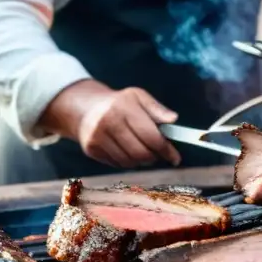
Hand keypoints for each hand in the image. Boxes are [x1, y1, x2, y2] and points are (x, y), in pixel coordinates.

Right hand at [42, 80, 181, 168]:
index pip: (151, 136)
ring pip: (129, 162)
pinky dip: (128, 162)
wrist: (87, 108)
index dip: (166, 149)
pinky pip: (117, 164)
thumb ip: (157, 109)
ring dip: (142, 161)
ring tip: (144, 150)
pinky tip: (128, 151)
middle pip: (140, 153)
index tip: (175, 157)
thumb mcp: (139, 97)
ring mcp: (97, 136)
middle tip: (160, 154)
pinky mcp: (91, 149)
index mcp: (124, 106)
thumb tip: (174, 120)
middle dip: (155, 157)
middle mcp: (108, 121)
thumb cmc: (120, 103)